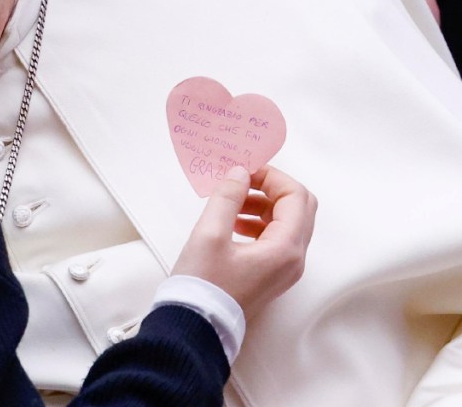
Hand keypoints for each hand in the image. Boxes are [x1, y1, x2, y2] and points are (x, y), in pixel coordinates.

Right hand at [172, 165, 316, 319]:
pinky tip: (231, 222)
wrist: (197, 327)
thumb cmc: (202, 283)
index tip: (243, 170)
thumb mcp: (209, 233)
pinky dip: (259, 222)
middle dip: (271, 188)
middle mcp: (294, 259)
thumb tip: (240, 172)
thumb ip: (227, 197)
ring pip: (288, 222)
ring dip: (264, 204)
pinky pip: (276, 238)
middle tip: (241, 181)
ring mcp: (285, 269)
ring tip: (231, 201)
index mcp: (286, 248)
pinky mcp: (272, 274)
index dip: (272, 176)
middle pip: (299, 208)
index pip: (296, 196)